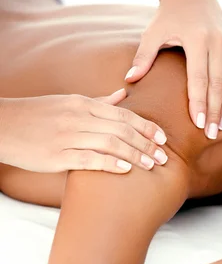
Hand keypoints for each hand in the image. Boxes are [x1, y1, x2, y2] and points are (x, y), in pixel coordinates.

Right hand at [0, 89, 167, 173]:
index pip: (124, 114)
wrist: (1, 126)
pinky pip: (88, 159)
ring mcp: (67, 136)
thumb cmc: (38, 115)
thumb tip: (124, 94)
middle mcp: (78, 117)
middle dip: (146, 143)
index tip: (163, 138)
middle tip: (164, 157)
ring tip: (151, 164)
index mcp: (83, 104)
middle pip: (122, 129)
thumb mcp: (69, 102)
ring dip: (134, 154)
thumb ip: (100, 101)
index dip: (146, 126)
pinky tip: (125, 169)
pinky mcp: (56, 155)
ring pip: (110, 143)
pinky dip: (109, 163)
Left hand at [124, 0, 221, 139]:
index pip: (199, 79)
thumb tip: (129, 80)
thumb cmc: (169, 16)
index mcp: (197, 40)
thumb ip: (143, 56)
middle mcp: (218, 43)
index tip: (198, 124)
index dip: (199, 103)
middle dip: (214, 111)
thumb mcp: (153, 32)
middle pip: (218, 84)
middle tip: (211, 133)